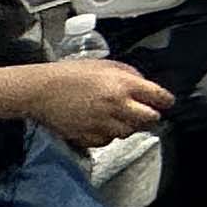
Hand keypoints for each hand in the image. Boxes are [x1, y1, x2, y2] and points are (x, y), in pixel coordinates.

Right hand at [18, 56, 170, 147]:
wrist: (40, 90)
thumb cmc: (72, 73)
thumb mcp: (106, 65)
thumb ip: (130, 75)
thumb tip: (145, 85)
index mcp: (124, 85)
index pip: (159, 98)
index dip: (165, 101)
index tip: (166, 102)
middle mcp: (117, 106)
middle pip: (150, 119)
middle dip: (149, 115)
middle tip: (143, 111)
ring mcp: (103, 124)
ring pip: (129, 132)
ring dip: (128, 126)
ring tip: (117, 116)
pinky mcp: (88, 137)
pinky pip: (108, 141)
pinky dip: (108, 135)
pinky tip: (101, 124)